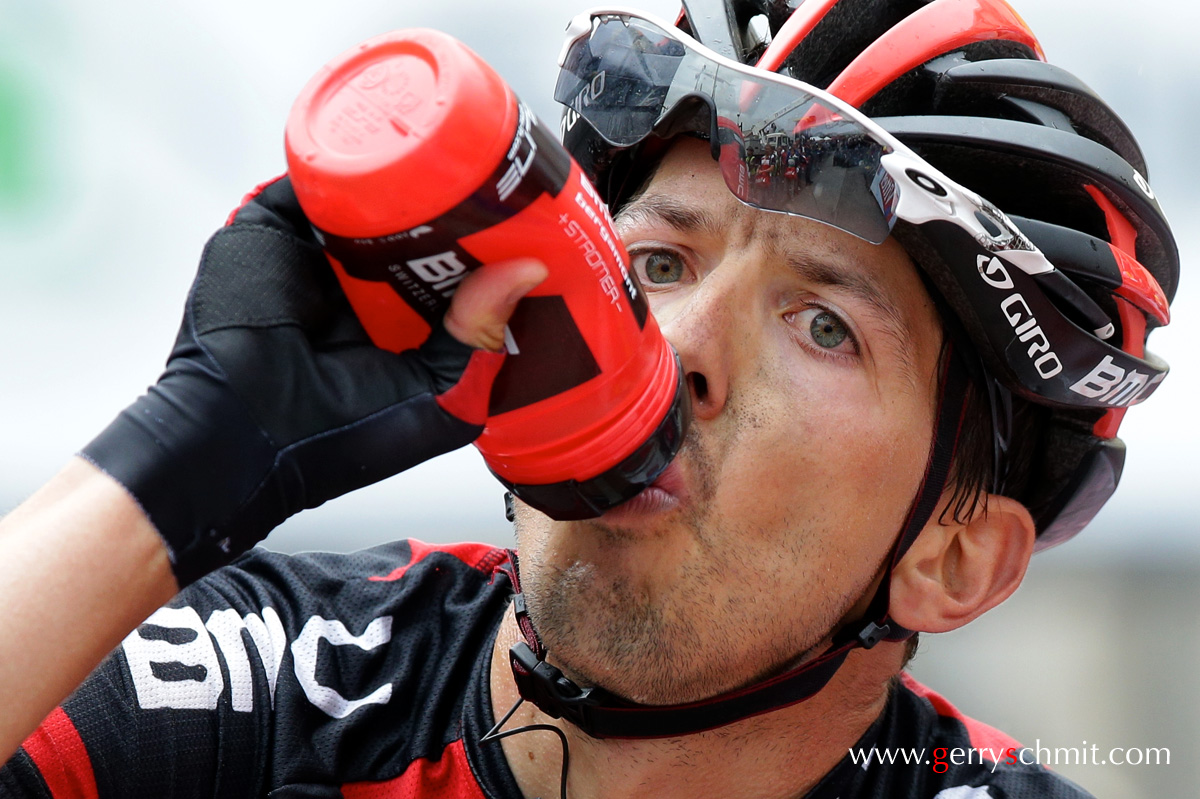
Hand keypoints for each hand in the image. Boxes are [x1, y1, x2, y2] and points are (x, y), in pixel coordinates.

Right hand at [81, 176, 544, 585]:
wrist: (242, 433)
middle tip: (502, 177)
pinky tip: (390, 142)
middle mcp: (368, 287)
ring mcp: (322, 253)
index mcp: (409, 328)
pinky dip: (349, 155)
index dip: (497, 245)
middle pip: (424, 223)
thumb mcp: (441, 395)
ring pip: (374, 192)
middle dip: (461, 199)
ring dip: (409, 168)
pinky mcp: (278, 225)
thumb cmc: (337, 438)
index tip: (535, 217)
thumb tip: (525, 271)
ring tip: (458, 152)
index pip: (461, 271)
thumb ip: (481, 335)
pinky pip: (319, 175)